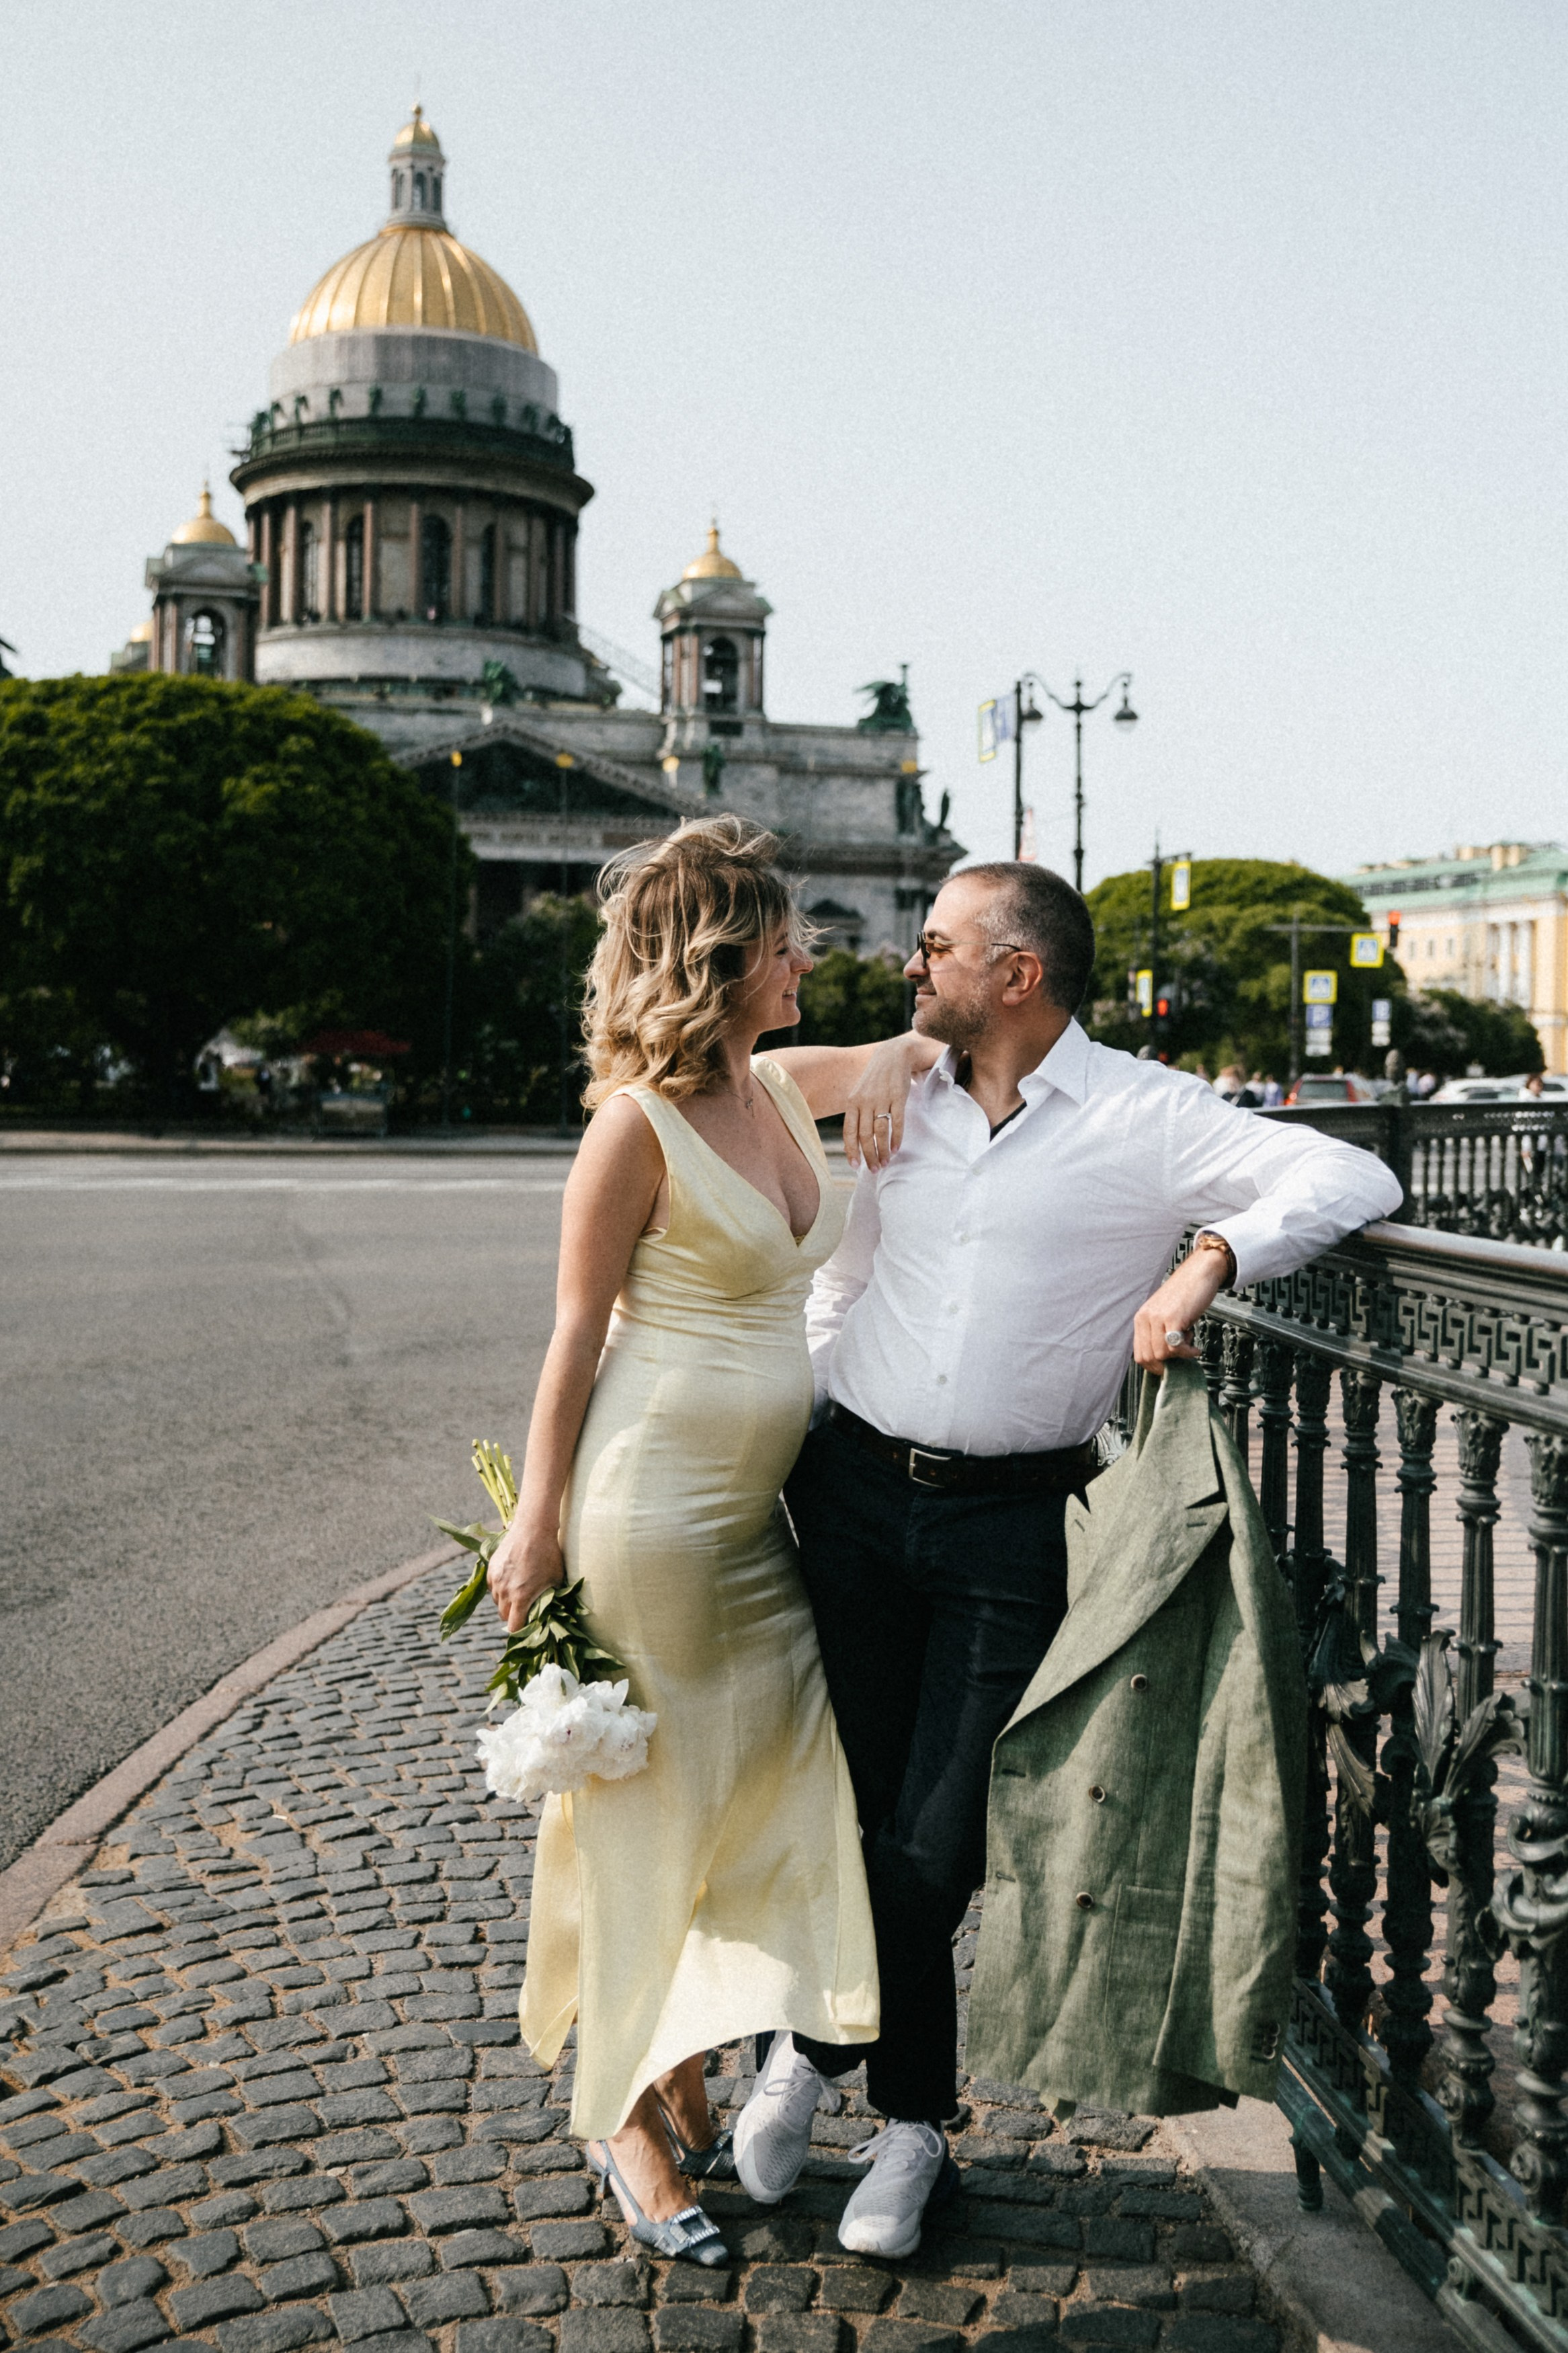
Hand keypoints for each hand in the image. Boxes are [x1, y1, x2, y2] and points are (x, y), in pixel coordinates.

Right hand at [487, 1519, 564, 1632]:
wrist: (533, 1528)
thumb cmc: (549, 1554)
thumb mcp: (556, 1580)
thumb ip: (551, 1599)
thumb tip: (552, 1612)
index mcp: (521, 1597)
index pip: (513, 1627)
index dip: (520, 1630)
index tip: (526, 1627)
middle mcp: (505, 1591)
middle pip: (504, 1615)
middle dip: (513, 1616)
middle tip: (525, 1609)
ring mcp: (496, 1579)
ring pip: (497, 1601)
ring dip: (506, 1601)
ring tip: (518, 1592)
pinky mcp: (491, 1568)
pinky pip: (492, 1587)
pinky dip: (499, 1588)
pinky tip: (511, 1580)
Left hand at [843, 1034, 940, 1168]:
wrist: (893, 1055)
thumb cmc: (875, 1079)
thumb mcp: (860, 1094)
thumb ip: (857, 1115)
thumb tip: (854, 1141)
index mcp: (852, 1102)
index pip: (849, 1131)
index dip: (851, 1150)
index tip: (855, 1166)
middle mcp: (865, 1101)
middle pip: (865, 1135)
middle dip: (869, 1156)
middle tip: (874, 1170)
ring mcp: (882, 1099)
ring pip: (880, 1131)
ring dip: (882, 1150)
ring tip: (885, 1162)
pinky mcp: (898, 1097)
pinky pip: (897, 1122)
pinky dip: (896, 1138)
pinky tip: (895, 1149)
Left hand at [1132, 1249, 1230, 1374]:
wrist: (1199, 1273)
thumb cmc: (1186, 1294)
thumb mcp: (1165, 1314)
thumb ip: (1159, 1332)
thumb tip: (1163, 1359)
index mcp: (1141, 1318)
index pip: (1139, 1354)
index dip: (1154, 1366)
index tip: (1168, 1367)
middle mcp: (1145, 1317)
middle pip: (1148, 1357)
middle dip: (1167, 1364)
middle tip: (1181, 1358)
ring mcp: (1157, 1317)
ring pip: (1162, 1355)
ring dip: (1179, 1356)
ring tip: (1190, 1343)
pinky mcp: (1172, 1318)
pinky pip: (1175, 1348)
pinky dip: (1187, 1353)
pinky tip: (1195, 1347)